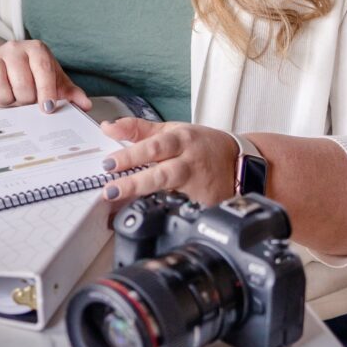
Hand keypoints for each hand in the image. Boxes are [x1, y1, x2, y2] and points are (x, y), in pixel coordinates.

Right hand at [0, 38, 90, 111]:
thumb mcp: (52, 83)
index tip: (47, 108)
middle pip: (21, 81)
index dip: (46, 91)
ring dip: (4, 98)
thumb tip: (85, 105)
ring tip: (10, 97)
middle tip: (24, 100)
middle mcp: (15, 47)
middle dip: (24, 99)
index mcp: (37, 50)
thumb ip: (69, 94)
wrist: (2, 70)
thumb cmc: (30, 78)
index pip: (43, 70)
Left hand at [99, 117, 240, 205]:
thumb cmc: (201, 144)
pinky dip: (171, 213)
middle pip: (162, 174)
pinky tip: (155, 219)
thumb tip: (107, 127)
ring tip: (126, 206)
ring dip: (150, 201)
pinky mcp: (207, 204)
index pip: (153, 147)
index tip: (109, 164)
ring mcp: (199, 186)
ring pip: (174, 194)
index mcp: (180, 140)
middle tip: (111, 191)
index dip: (130, 155)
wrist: (240, 160)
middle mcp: (190, 162)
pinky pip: (187, 210)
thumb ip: (137, 129)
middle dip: (135, 183)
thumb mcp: (171, 130)